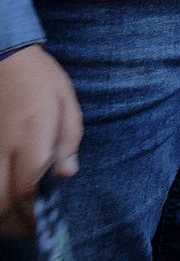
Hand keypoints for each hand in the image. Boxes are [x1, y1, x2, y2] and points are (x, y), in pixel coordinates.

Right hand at [0, 45, 80, 237]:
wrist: (2, 56)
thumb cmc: (38, 77)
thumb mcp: (67, 102)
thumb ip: (68, 141)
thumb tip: (66, 174)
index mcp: (29, 137)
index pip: (27, 190)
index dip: (34, 214)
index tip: (43, 223)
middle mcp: (0, 148)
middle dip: (13, 224)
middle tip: (28, 228)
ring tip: (13, 218)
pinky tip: (0, 198)